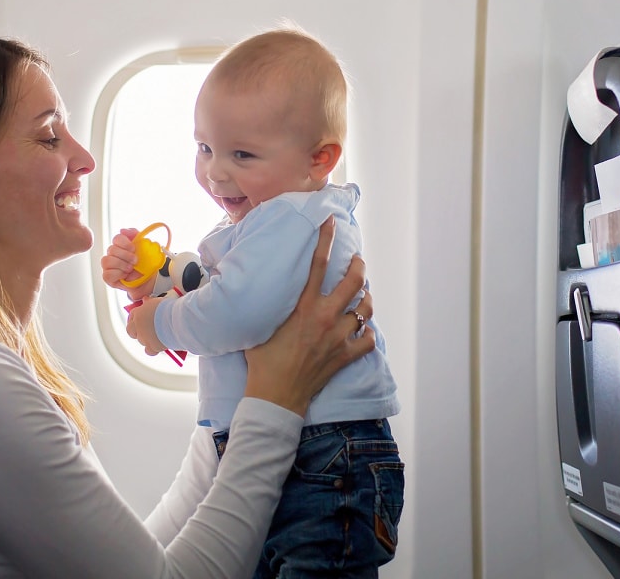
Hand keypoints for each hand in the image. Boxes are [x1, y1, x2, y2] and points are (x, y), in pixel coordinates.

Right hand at [101, 228, 155, 299]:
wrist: (148, 279)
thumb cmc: (145, 263)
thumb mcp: (145, 246)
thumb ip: (135, 235)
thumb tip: (123, 230)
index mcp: (121, 245)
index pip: (117, 238)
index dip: (125, 243)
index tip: (133, 248)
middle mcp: (113, 254)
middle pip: (112, 249)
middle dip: (125, 255)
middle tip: (135, 261)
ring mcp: (109, 266)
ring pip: (107, 260)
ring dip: (121, 264)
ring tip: (130, 269)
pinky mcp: (108, 277)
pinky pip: (107, 274)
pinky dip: (118, 274)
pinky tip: (124, 275)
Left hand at [126, 295, 167, 354]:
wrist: (176, 320)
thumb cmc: (169, 309)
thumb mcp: (157, 301)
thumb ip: (150, 303)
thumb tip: (146, 300)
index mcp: (138, 313)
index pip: (132, 315)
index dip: (136, 317)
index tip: (141, 318)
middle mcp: (138, 326)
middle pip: (131, 330)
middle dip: (137, 330)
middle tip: (145, 328)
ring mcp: (144, 337)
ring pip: (141, 340)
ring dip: (147, 338)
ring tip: (158, 334)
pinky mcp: (152, 347)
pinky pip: (149, 351)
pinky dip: (153, 349)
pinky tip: (158, 345)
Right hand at [244, 216, 373, 416]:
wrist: (276, 396)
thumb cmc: (262, 362)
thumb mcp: (259, 326)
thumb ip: (266, 304)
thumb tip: (252, 286)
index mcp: (303, 306)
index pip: (318, 263)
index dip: (326, 239)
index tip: (331, 221)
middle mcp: (325, 317)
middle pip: (354, 282)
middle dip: (359, 266)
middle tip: (356, 261)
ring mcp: (338, 337)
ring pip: (365, 309)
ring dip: (365, 299)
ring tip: (362, 295)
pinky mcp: (344, 356)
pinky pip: (367, 340)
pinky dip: (367, 333)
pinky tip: (363, 330)